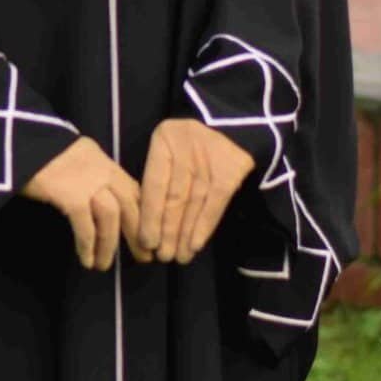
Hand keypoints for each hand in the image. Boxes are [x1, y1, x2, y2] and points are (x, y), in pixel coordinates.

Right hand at [20, 135, 142, 271]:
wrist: (11, 143)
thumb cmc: (35, 154)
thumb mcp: (71, 159)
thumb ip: (88, 175)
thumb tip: (99, 205)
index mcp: (103, 160)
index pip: (134, 189)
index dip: (144, 213)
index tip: (147, 235)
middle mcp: (102, 168)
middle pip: (130, 204)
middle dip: (138, 233)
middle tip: (143, 257)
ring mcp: (87, 181)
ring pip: (111, 217)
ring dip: (109, 245)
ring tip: (103, 265)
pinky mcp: (70, 195)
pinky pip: (86, 226)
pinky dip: (88, 246)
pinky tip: (86, 260)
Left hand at [138, 118, 256, 263]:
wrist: (234, 124)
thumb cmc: (191, 144)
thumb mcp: (169, 150)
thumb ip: (157, 178)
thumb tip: (146, 222)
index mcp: (165, 140)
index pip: (154, 184)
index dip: (150, 215)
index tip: (147, 242)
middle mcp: (186, 146)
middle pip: (174, 196)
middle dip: (167, 229)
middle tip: (163, 256)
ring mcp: (210, 157)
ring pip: (194, 202)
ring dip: (185, 233)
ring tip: (179, 256)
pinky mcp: (231, 169)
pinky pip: (215, 203)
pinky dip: (204, 226)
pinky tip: (195, 245)